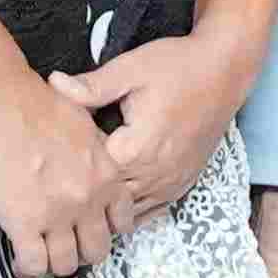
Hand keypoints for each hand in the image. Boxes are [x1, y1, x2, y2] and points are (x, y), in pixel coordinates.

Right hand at [0, 69, 127, 277]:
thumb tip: (93, 165)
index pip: (122, 222)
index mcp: (106, 174)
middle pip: (96, 250)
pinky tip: (21, 261)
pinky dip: (28, 269)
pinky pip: (33, 264)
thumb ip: (95, 152)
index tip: (87, 227)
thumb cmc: (37, 102)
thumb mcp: (85, 124)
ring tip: (41, 255)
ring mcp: (57, 213)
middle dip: (81, 252)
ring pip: (66, 264)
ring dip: (53, 264)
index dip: (104, 229)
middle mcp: (88, 198)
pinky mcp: (23, 222)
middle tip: (63, 245)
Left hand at [59, 24, 257, 222]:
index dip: (71, 162)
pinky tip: (115, 203)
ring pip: (127, 211)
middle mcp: (155, 173)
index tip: (59, 148)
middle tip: (64, 175)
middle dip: (85, 189)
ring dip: (106, 205)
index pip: (90, 172)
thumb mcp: (130, 69)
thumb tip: (53, 83)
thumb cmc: (176, 66)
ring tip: (85, 194)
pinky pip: (151, 210)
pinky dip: (130, 210)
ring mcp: (171, 182)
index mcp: (137, 148)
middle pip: (106, 199)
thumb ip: (92, 86)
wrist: (224, 70)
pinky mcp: (182, 183)